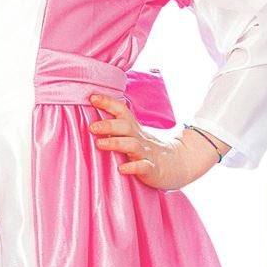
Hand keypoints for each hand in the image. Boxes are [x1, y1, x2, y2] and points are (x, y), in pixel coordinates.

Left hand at [87, 94, 225, 190]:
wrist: (178, 164)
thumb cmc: (147, 149)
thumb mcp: (133, 136)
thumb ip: (115, 128)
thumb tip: (89, 120)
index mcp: (134, 129)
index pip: (122, 111)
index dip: (108, 103)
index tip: (92, 97)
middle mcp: (139, 138)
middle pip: (125, 127)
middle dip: (108, 125)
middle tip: (91, 127)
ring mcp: (146, 153)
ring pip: (132, 145)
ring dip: (116, 143)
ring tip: (99, 144)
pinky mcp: (152, 169)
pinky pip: (143, 167)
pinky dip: (132, 167)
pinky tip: (121, 169)